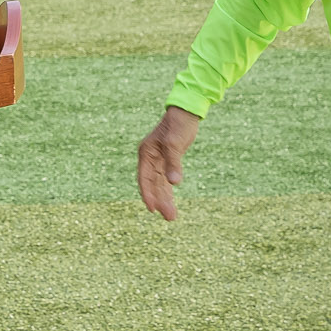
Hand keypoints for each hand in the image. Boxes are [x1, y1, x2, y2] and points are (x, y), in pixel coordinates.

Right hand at [136, 106, 200, 221]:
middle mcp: (149, 158)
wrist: (186, 113)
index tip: (152, 209)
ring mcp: (157, 160)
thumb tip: (174, 183)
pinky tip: (172, 203)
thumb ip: (174, 164)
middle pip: (152, 185)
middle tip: (169, 217)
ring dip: (165, 199)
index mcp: (146, 153)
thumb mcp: (175, 144)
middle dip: (160, 201)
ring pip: (159, 184)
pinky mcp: (166, 161)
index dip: (147, 194)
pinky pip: (165, 180)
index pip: (144, 178)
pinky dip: (168, 191)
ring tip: (172, 217)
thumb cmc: (179, 125)